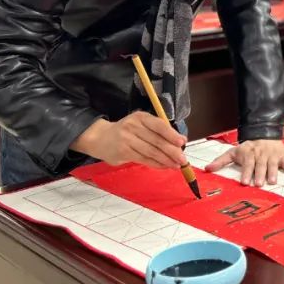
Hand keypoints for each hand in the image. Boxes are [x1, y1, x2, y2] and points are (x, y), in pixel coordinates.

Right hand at [71, 112, 186, 169]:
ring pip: (151, 152)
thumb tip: (181, 141)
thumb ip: (159, 131)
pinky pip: (144, 159)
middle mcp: (133, 127)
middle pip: (156, 140)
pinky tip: (165, 166)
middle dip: (172, 151)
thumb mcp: (140, 124)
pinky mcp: (123, 152)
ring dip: (166, 160)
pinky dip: (156, 164)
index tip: (182, 142)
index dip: (171, 134)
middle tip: (183, 159)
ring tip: (176, 165)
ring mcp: (127, 140)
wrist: (100, 138)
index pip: (159, 125)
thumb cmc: (127, 131)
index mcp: (141, 117)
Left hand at [205, 139, 283, 186]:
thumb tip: (206, 169)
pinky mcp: (283, 156)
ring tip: (272, 181)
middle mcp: (261, 154)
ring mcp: (272, 155)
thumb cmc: (248, 148)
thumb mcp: (233, 152)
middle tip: (258, 184)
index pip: (247, 164)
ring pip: (272, 164)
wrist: (265, 134)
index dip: (246, 172)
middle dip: (259, 174)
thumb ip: (221, 161)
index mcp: (248, 153)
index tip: (244, 182)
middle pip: (260, 165)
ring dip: (273, 172)